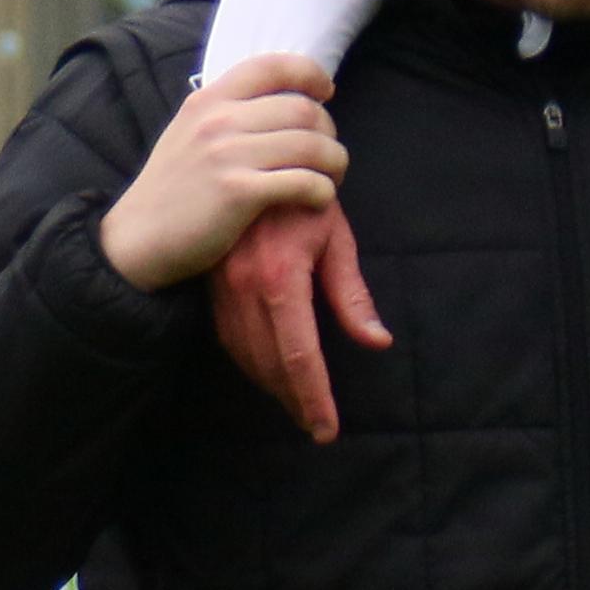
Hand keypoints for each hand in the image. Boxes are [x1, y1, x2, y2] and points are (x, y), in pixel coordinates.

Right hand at [104, 53, 345, 292]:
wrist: (137, 240)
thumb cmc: (171, 192)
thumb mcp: (188, 133)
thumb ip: (225, 113)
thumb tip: (275, 101)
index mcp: (208, 100)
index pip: (272, 66)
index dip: (310, 74)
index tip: (326, 93)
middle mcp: (218, 120)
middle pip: (302, 109)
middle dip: (329, 131)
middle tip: (329, 154)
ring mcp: (227, 155)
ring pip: (311, 145)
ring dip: (334, 162)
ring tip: (331, 178)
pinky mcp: (239, 193)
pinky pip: (304, 182)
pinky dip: (323, 191)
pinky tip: (319, 200)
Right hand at [205, 199, 387, 444]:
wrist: (249, 159)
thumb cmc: (303, 195)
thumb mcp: (334, 237)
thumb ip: (352, 295)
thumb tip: (377, 342)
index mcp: (280, 276)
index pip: (299, 356)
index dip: (314, 398)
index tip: (327, 430)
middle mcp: (245, 287)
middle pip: (270, 365)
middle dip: (294, 401)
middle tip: (317, 427)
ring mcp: (223, 287)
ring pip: (246, 355)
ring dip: (272, 387)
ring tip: (299, 407)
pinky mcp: (213, 286)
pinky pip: (230, 338)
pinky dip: (252, 363)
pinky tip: (271, 374)